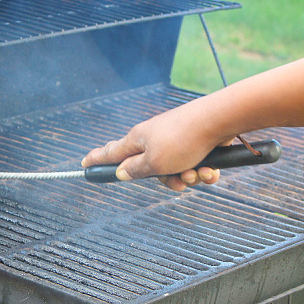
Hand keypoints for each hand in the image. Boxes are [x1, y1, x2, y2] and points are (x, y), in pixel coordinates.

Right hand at [81, 100, 233, 190]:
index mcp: (138, 140)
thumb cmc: (183, 140)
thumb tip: (120, 172)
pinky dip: (203, 170)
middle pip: (151, 170)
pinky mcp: (196, 142)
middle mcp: (155, 138)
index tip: (84, 165)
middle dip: (168, 181)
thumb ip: (134, 170)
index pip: (110, 152)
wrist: (219, 121)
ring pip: (176, 170)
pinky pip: (195, 165)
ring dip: (188, 177)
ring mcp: (176, 140)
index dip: (97, 160)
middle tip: (178, 181)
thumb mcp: (153, 163)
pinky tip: (211, 169)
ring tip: (198, 172)